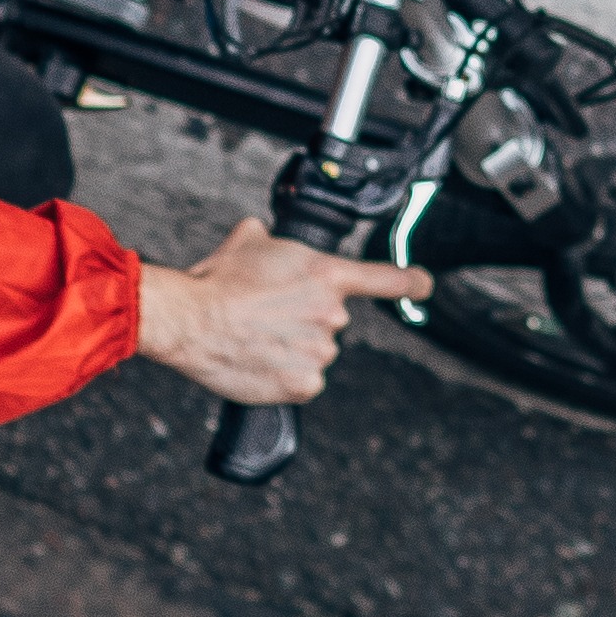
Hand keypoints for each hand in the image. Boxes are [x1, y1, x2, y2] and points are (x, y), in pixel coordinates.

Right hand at [130, 219, 432, 402]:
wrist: (190, 321)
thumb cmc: (216, 280)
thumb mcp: (247, 239)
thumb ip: (270, 235)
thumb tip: (263, 231)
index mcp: (326, 275)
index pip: (385, 278)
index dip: (411, 282)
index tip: (425, 285)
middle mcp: (332, 315)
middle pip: (330, 320)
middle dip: (304, 318)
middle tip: (266, 314)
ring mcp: (320, 352)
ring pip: (315, 352)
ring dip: (293, 348)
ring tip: (256, 337)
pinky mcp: (304, 385)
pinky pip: (302, 382)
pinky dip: (284, 376)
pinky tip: (260, 362)